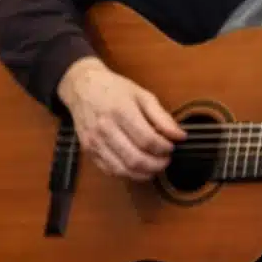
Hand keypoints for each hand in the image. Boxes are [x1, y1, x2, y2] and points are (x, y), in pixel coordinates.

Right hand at [55, 57, 185, 180]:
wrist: (82, 87)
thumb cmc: (113, 89)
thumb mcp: (142, 95)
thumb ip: (162, 117)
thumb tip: (179, 136)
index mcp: (121, 111)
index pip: (148, 140)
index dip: (164, 148)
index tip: (172, 146)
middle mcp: (105, 129)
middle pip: (135, 159)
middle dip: (157, 164)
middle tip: (166, 160)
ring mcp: (95, 142)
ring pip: (123, 170)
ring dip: (143, 173)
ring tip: (154, 166)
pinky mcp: (88, 151)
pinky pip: (110, 171)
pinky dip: (127, 174)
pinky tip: (137, 167)